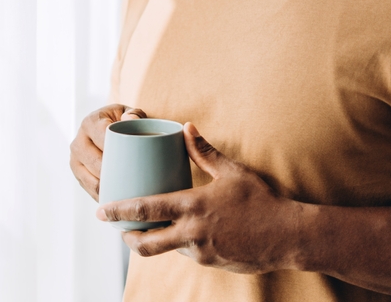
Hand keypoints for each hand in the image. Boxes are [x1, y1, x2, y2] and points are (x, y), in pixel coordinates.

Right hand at [69, 104, 146, 200]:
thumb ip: (135, 114)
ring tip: (128, 194)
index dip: (117, 151)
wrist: (108, 126)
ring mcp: (75, 159)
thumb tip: (131, 120)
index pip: (103, 138)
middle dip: (115, 174)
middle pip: (96, 163)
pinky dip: (103, 195)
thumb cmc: (123, 121)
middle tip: (135, 182)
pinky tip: (118, 199)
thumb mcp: (130, 113)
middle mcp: (78, 141)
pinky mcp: (77, 173)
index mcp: (91, 122)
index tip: (134, 161)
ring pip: (92, 180)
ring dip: (109, 189)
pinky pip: (90, 189)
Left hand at [96, 123, 302, 273]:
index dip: (119, 211)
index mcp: (193, 205)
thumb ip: (204, 151)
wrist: (288, 236)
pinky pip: (186, 254)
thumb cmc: (261, 200)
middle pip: (146, 242)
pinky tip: (178, 234)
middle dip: (127, 237)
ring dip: (151, 242)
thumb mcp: (232, 171)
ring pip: (164, 250)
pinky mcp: (210, 263)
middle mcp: (192, 231)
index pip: (146, 209)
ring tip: (144, 230)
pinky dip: (176, 245)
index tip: (102, 210)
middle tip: (117, 229)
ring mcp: (200, 251)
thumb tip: (185, 127)